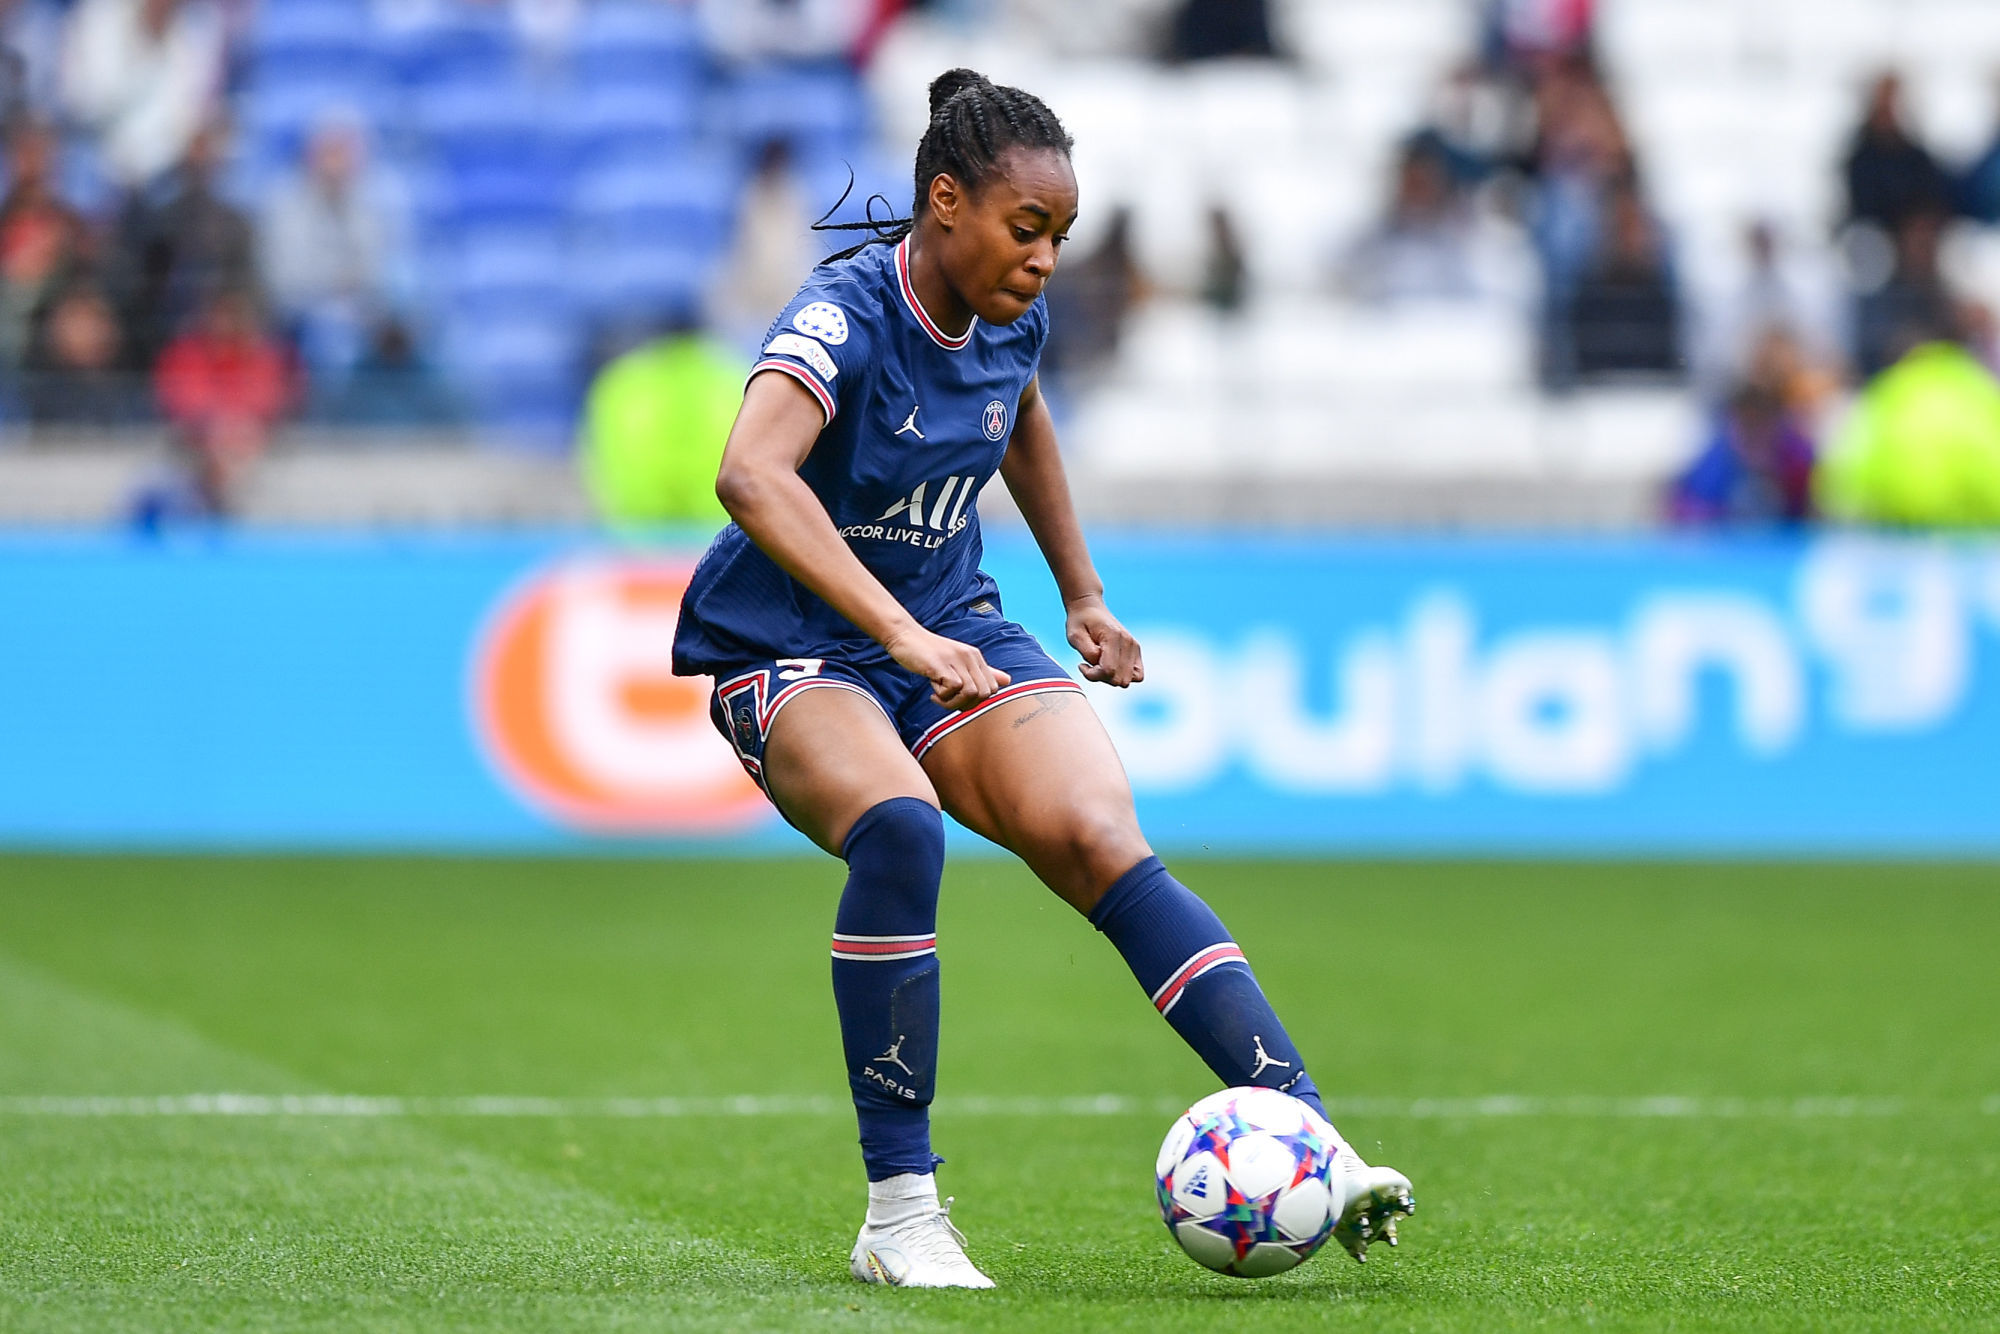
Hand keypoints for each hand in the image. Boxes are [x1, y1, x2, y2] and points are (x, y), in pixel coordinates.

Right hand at [884, 626, 1011, 710]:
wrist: (905, 636)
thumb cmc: (929, 652)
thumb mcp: (958, 661)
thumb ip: (982, 671)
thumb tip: (1007, 681)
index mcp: (976, 657)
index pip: (993, 688)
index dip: (977, 701)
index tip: (959, 698)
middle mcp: (969, 656)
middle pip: (984, 694)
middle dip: (967, 705)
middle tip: (949, 700)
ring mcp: (956, 659)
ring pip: (971, 693)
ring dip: (953, 702)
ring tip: (938, 696)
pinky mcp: (941, 664)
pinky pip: (953, 688)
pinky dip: (943, 696)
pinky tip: (932, 691)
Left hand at [1067, 595, 1143, 686]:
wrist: (1089, 607)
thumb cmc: (1080, 621)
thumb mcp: (1075, 636)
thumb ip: (1087, 652)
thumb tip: (1100, 665)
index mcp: (1113, 636)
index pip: (1108, 670)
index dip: (1092, 675)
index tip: (1081, 665)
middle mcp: (1128, 642)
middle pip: (1119, 679)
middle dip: (1102, 678)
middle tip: (1090, 665)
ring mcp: (1134, 647)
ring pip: (1127, 680)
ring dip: (1111, 678)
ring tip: (1099, 665)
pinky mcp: (1136, 651)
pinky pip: (1136, 675)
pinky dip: (1121, 675)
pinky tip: (1109, 666)